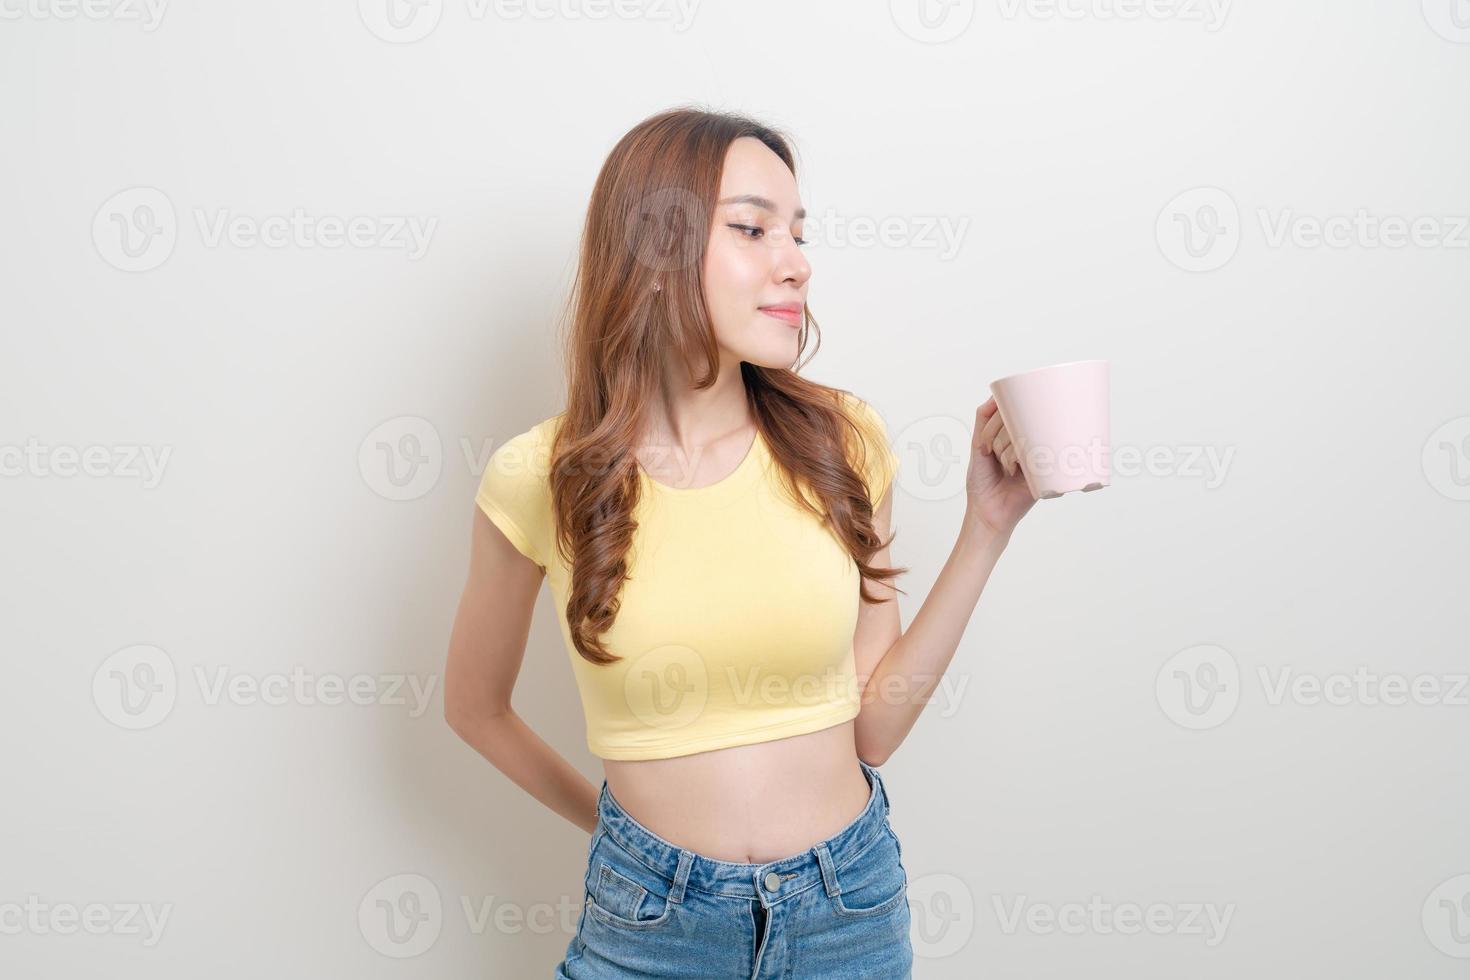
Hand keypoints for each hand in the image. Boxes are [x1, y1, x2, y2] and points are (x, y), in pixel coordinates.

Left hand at [968, 397, 1036, 536]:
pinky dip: (1016, 457)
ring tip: (1004, 467)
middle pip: (1016, 420)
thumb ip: (984, 421)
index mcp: (1014, 436)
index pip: (1010, 412)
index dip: (997, 420)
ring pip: (1023, 433)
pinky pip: (1034, 448)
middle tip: (990, 454)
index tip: (986, 442)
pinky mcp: (1045, 468)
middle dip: (997, 436)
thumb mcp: (978, 446)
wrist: (988, 512)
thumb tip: (995, 395)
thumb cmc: (982, 483)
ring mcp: (1037, 454)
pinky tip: (1014, 471)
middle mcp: (1027, 442)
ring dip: (1006, 450)